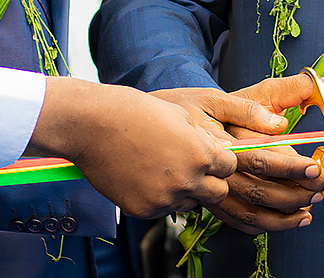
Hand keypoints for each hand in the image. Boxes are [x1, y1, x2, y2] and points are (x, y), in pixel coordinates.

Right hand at [27, 77, 235, 218]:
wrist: (93, 125)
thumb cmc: (136, 112)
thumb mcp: (180, 116)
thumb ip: (204, 139)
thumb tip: (220, 153)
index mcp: (200, 155)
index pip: (230, 168)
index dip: (221, 160)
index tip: (210, 155)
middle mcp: (186, 181)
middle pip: (218, 193)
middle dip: (211, 181)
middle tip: (193, 169)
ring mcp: (164, 199)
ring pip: (190, 204)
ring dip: (185, 191)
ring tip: (164, 170)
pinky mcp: (143, 210)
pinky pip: (163, 210)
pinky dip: (159, 198)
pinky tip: (145, 177)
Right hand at [158, 75, 323, 233]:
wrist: (131, 128)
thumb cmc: (178, 108)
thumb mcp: (213, 98)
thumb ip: (256, 105)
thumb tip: (287, 117)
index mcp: (220, 144)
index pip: (264, 160)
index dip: (294, 167)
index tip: (318, 169)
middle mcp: (211, 174)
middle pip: (260, 193)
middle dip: (297, 194)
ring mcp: (202, 193)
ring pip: (248, 214)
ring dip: (281, 218)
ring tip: (308, 214)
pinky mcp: (196, 204)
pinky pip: (233, 221)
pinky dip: (259, 226)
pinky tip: (278, 222)